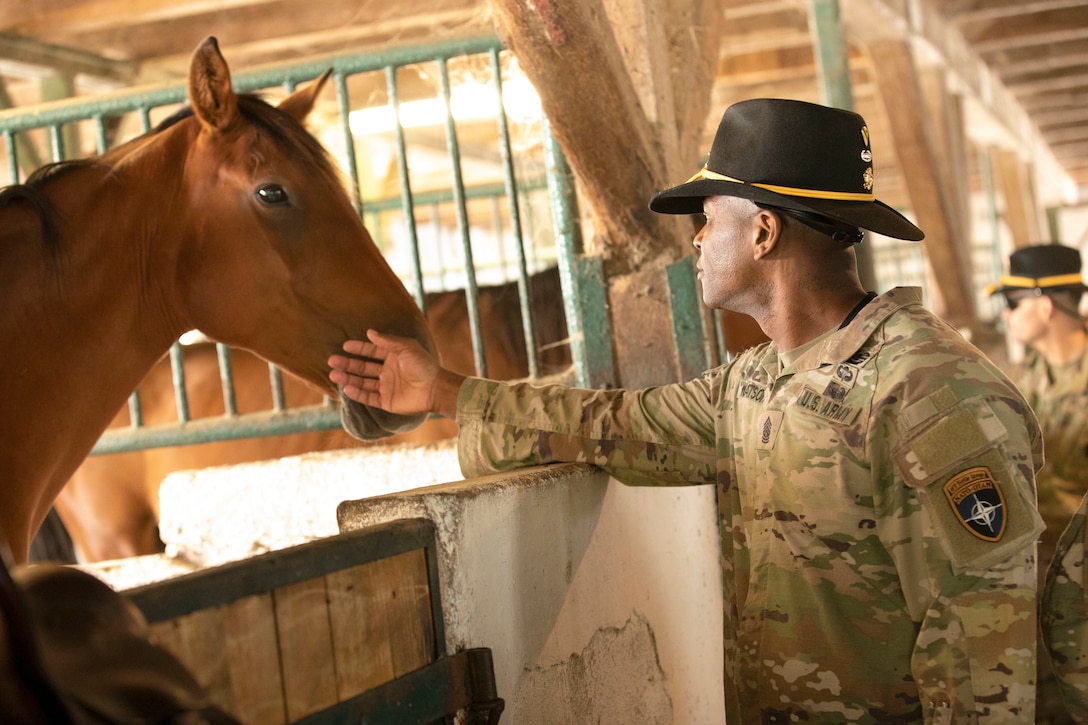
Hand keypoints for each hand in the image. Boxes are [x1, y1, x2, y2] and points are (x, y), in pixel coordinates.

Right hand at [328, 330, 462, 416]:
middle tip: (332, 361)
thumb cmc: (424, 365)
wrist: (435, 388)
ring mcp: (386, 387)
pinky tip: (347, 388)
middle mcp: (388, 372)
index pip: (371, 352)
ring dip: (348, 378)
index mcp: (393, 357)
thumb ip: (387, 341)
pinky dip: (358, 393)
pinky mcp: (387, 401)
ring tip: (333, 374)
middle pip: (363, 368)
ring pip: (363, 382)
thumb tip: (369, 332)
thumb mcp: (406, 347)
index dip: (358, 349)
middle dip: (348, 364)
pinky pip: (369, 397)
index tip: (345, 346)